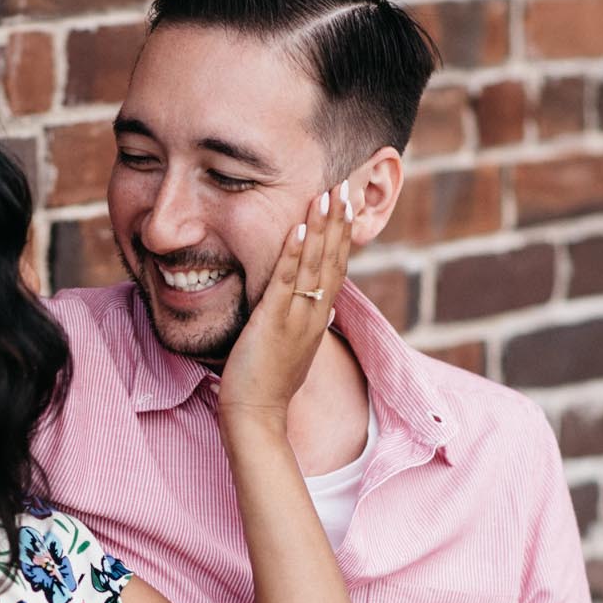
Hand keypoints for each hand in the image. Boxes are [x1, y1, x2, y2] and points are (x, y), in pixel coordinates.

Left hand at [217, 179, 354, 423]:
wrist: (257, 416)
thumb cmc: (268, 384)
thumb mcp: (294, 347)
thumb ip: (306, 323)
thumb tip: (322, 307)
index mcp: (317, 318)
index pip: (336, 269)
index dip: (342, 236)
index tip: (346, 205)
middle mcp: (313, 315)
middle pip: (334, 260)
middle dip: (339, 222)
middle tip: (345, 186)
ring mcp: (296, 318)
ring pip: (314, 264)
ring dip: (321, 226)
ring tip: (328, 194)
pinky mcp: (273, 323)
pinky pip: (286, 281)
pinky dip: (293, 252)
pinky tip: (297, 226)